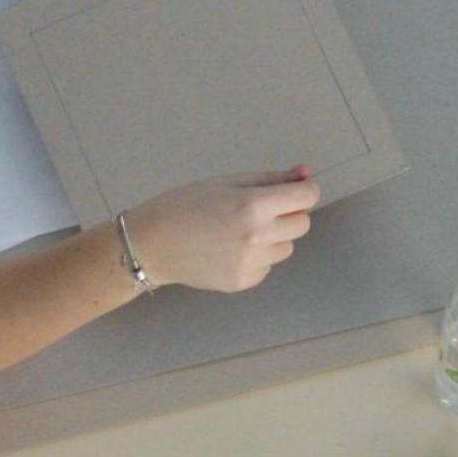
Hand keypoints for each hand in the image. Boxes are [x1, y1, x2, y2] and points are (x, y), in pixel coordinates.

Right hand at [124, 167, 319, 291]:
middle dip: (289, 214)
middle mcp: (258, 236)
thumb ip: (269, 179)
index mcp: (253, 205)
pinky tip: (229, 250)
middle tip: (261, 211)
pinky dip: (257, 258)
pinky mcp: (243, 282)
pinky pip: (267, 267)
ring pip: (286, 247)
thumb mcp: (225, 182)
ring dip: (273, 238)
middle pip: (302, 224)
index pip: (306, 197)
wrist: (151, 244)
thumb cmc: (184, 204)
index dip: (303, 191)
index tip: (292, 191)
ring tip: (239, 232)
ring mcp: (252, 263)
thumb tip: (305, 174)